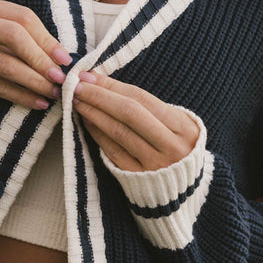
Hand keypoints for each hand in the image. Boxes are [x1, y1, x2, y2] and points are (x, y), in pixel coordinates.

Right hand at [0, 0, 71, 109]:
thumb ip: (21, 37)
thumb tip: (62, 57)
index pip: (20, 16)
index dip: (46, 37)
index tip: (64, 58)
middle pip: (12, 35)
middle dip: (41, 59)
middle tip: (59, 77)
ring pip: (5, 65)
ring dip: (34, 81)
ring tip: (52, 92)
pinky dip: (20, 96)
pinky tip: (36, 102)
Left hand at [72, 71, 199, 172]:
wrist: (182, 187)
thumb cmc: (174, 146)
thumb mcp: (176, 124)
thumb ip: (148, 106)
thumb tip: (104, 83)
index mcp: (184, 128)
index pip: (142, 99)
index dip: (114, 85)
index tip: (91, 75)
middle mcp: (171, 146)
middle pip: (129, 113)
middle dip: (100, 96)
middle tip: (78, 85)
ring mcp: (153, 164)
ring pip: (118, 132)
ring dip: (94, 113)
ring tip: (78, 100)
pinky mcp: (136, 177)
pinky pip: (112, 151)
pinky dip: (97, 133)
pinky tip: (86, 120)